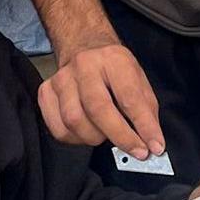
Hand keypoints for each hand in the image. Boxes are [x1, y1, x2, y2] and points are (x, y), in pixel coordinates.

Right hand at [38, 40, 164, 159]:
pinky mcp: (46, 92)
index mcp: (113, 59)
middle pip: (98, 109)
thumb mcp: (139, 80)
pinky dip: (77, 139)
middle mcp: (84, 66)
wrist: (84, 48)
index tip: (154, 146)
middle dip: (120, 136)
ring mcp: (61, 79)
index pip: (129, 96)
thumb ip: (146, 111)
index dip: (143, 125)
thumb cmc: (114, 69)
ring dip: (96, 137)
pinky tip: (88, 132)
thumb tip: (152, 143)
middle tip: (136, 151)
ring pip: (74, 121)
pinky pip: (59, 129)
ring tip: (107, 134)